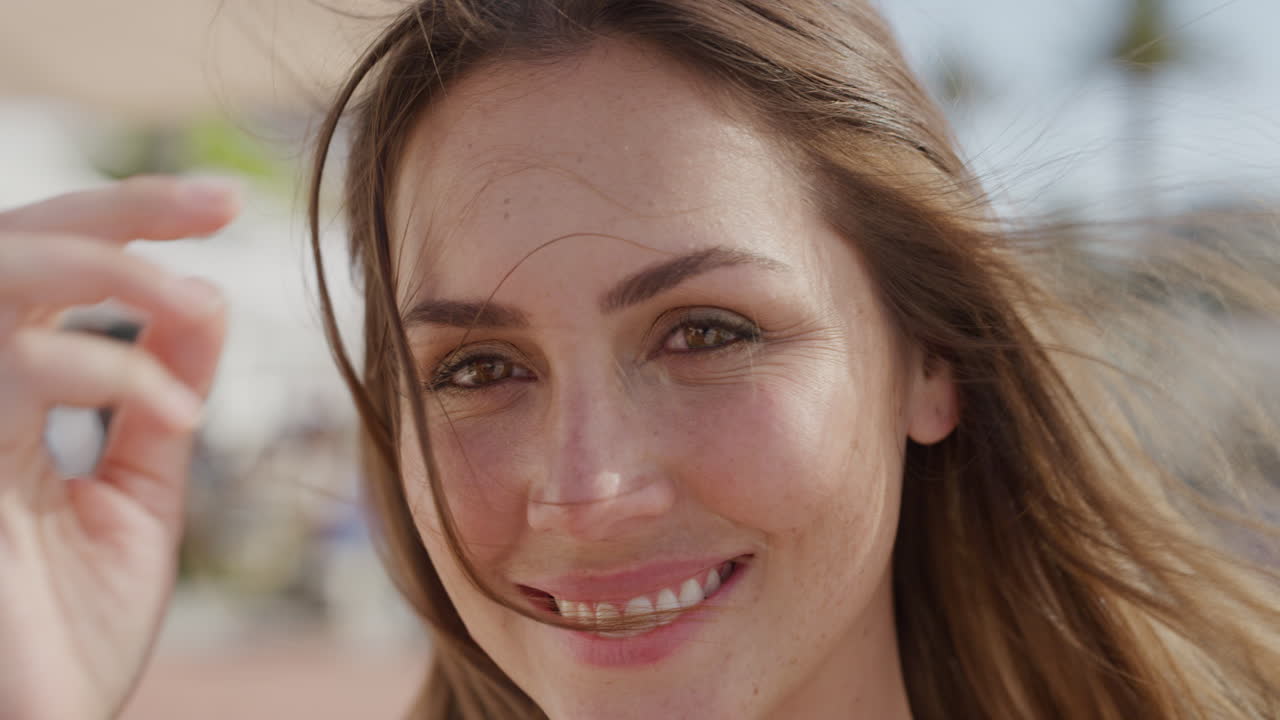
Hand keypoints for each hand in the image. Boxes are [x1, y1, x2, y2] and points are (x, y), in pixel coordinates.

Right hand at [0, 177, 238, 719]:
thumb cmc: (66, 639)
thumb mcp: (134, 500)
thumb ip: (157, 399)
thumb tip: (208, 296)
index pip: (39, 265)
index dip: (122, 216)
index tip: (224, 204)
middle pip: (7, 243)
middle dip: (118, 208)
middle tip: (218, 205)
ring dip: (110, 272)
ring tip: (194, 305)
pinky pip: (6, 374)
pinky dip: (107, 374)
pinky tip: (177, 415)